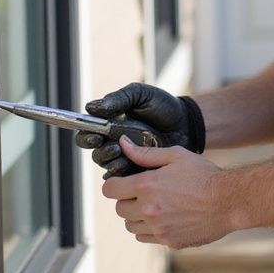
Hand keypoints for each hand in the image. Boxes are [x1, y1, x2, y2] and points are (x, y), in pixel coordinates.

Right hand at [74, 82, 203, 177]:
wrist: (187, 122)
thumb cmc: (162, 105)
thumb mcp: (140, 95)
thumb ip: (118, 98)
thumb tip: (91, 107)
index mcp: (111, 124)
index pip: (89, 132)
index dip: (86, 136)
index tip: (94, 135)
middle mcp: (115, 142)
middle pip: (95, 152)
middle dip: (100, 151)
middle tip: (112, 146)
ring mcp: (127, 157)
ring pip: (107, 166)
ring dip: (111, 162)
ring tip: (122, 153)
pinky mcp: (139, 170)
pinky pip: (124, 178)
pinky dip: (123, 175)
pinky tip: (131, 167)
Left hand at [102, 137, 230, 248]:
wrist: (228, 201)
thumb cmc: (203, 175)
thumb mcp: (175, 156)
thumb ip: (145, 153)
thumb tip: (123, 144)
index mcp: (147, 185)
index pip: (110, 190)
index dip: (113, 184)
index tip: (121, 183)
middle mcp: (148, 210)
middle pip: (119, 209)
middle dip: (126, 200)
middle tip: (142, 193)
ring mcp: (158, 228)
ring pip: (130, 226)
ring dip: (136, 216)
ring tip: (155, 205)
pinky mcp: (168, 241)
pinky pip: (146, 237)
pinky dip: (149, 229)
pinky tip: (164, 217)